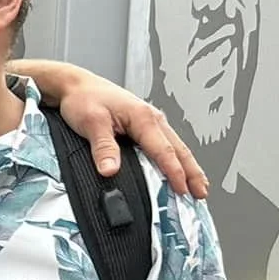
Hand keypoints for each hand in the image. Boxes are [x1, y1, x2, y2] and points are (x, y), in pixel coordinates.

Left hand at [42, 61, 207, 198]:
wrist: (76, 85)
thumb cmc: (84, 98)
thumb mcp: (91, 123)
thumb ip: (103, 148)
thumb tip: (111, 170)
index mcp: (143, 117)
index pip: (164, 151)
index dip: (175, 173)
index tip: (182, 190)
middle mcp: (152, 118)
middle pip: (180, 150)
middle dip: (193, 173)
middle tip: (201, 194)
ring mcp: (151, 121)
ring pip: (177, 147)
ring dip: (189, 167)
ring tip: (198, 186)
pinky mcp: (145, 125)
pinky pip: (168, 144)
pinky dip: (178, 159)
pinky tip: (180, 168)